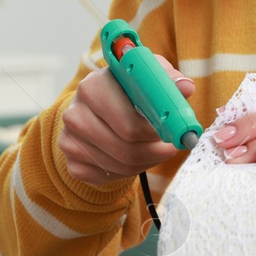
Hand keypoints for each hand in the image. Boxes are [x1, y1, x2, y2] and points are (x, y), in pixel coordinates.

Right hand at [58, 54, 195, 186]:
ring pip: (122, 165)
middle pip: (126, 148)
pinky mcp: (72, 164)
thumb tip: (186, 87)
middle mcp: (74, 113)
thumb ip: (168, 80)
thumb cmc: (128, 92)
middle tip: (171, 147)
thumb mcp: (147, 78)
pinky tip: (134, 156)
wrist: (98, 110)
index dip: (157, 132)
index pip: (130, 123)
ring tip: (155, 149)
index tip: (174, 133)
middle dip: (156, 150)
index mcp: (92, 86)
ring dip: (147, 161)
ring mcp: (69, 140)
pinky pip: (110, 178)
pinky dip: (130, 171)